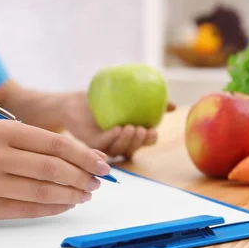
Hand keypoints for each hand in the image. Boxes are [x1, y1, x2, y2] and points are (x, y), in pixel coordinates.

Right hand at [0, 120, 110, 221]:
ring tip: (85, 194)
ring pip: (43, 190)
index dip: (84, 155)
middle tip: (97, 182)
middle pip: (52, 168)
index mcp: (4, 131)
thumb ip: (46, 145)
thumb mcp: (8, 138)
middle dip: (81, 176)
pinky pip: (29, 209)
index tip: (103, 165)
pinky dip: (54, 208)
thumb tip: (92, 157)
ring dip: (71, 194)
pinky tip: (67, 204)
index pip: (55, 143)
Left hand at [61, 91, 175, 158]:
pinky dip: (111, 138)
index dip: (150, 140)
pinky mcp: (90, 144)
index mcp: (130, 136)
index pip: (145, 142)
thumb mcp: (128, 97)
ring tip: (130, 127)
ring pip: (118, 150)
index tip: (154, 130)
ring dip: (126, 141)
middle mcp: (119, 144)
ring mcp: (105, 146)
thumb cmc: (104, 100)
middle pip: (133, 149)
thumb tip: (173, 105)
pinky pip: (102, 145)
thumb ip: (151, 102)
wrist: (76, 102)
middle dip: (140, 142)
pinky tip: (116, 128)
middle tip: (142, 129)